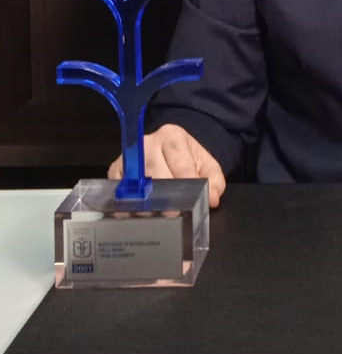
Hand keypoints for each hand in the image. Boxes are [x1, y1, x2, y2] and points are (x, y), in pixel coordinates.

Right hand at [108, 123, 225, 207]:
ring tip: (158, 217)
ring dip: (147, 205)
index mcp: (173, 136)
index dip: (186, 185)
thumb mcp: (206, 165)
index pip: (180, 164)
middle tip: (173, 215)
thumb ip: (214, 181)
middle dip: (165, 197)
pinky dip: (128, 206)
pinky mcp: (115, 170)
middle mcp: (148, 143)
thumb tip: (212, 198)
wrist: (170, 151)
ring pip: (136, 185)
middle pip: (156, 174)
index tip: (190, 203)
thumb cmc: (186, 159)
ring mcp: (129, 156)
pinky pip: (119, 192)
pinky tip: (140, 214)